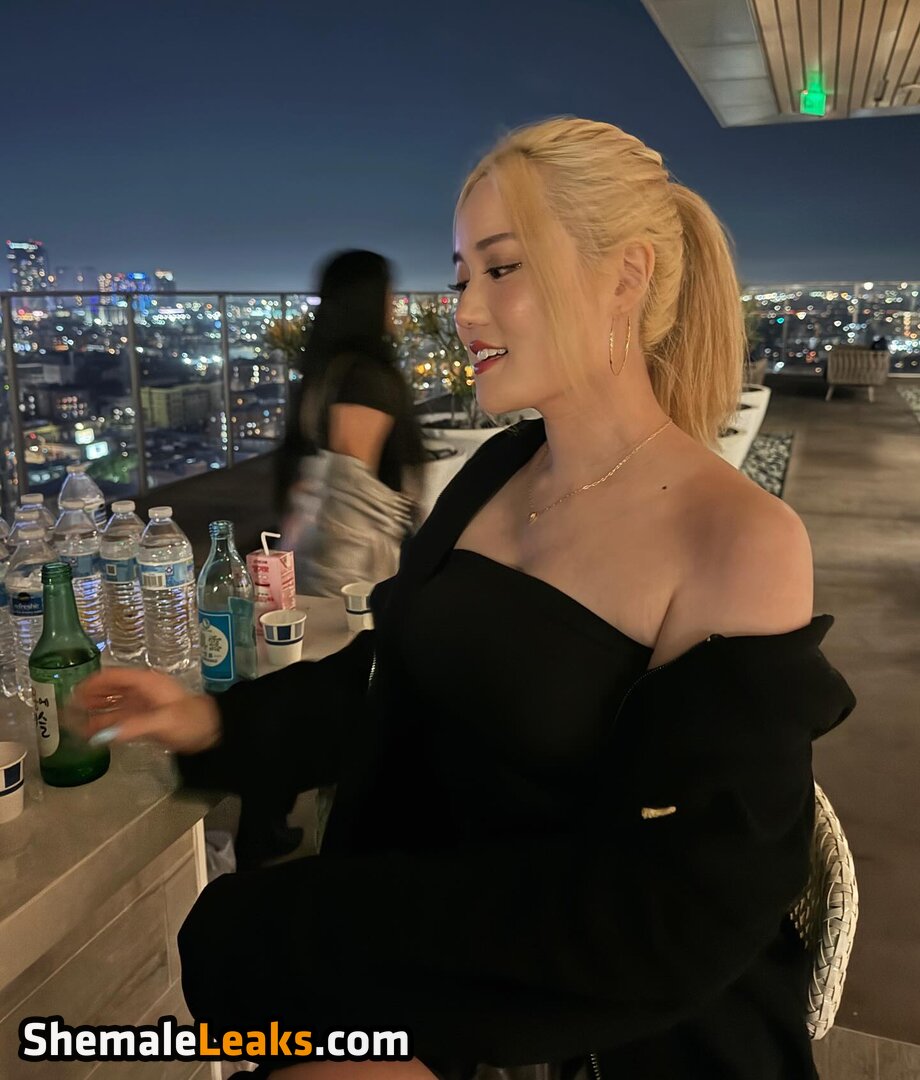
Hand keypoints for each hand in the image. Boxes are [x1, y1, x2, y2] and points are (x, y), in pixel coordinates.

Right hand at [72, 669, 221, 754]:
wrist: (213, 731)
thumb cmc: (191, 722)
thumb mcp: (163, 723)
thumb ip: (133, 727)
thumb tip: (101, 735)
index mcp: (147, 683)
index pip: (114, 676)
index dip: (92, 682)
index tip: (73, 691)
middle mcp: (143, 689)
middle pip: (110, 688)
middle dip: (89, 696)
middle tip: (68, 708)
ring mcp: (143, 703)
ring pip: (113, 704)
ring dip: (95, 710)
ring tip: (74, 720)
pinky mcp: (145, 717)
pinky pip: (120, 717)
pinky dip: (106, 722)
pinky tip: (92, 732)